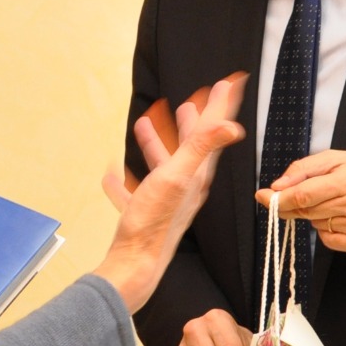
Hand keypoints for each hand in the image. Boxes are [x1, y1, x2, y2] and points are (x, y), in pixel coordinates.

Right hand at [96, 75, 245, 311]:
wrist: (134, 263)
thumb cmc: (155, 220)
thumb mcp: (178, 176)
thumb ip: (201, 148)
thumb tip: (231, 126)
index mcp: (196, 174)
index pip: (212, 132)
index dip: (220, 106)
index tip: (229, 83)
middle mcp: (185, 186)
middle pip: (191, 147)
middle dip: (193, 122)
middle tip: (194, 102)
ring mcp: (165, 200)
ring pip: (163, 165)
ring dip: (157, 143)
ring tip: (146, 125)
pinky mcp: (146, 214)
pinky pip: (136, 190)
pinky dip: (126, 180)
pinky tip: (113, 175)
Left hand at [259, 149, 345, 253]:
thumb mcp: (338, 158)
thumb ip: (304, 169)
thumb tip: (277, 186)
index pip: (303, 195)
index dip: (277, 198)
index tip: (262, 196)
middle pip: (306, 211)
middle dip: (294, 204)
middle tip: (301, 195)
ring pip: (316, 225)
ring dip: (316, 214)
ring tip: (337, 201)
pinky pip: (329, 240)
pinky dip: (327, 230)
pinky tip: (342, 217)